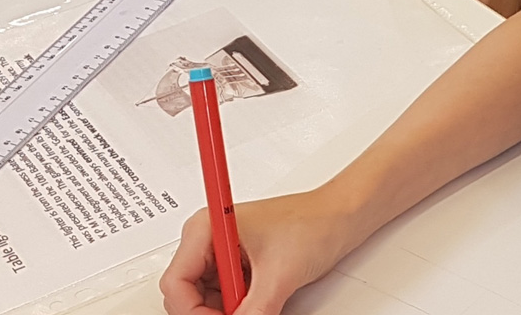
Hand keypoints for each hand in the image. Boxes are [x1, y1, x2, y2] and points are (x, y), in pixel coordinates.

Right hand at [161, 189, 370, 314]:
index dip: (192, 311)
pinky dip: (239, 309)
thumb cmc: (315, 222)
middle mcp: (209, 240)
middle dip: (210, 313)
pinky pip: (226, 298)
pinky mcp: (240, 267)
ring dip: (227, 311)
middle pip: (187, 295)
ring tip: (256, 308)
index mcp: (205, 228)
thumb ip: (253, 311)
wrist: (344, 216)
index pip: (176, 283)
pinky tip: (257, 308)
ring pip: (207, 300)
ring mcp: (224, 254)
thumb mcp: (280, 275)